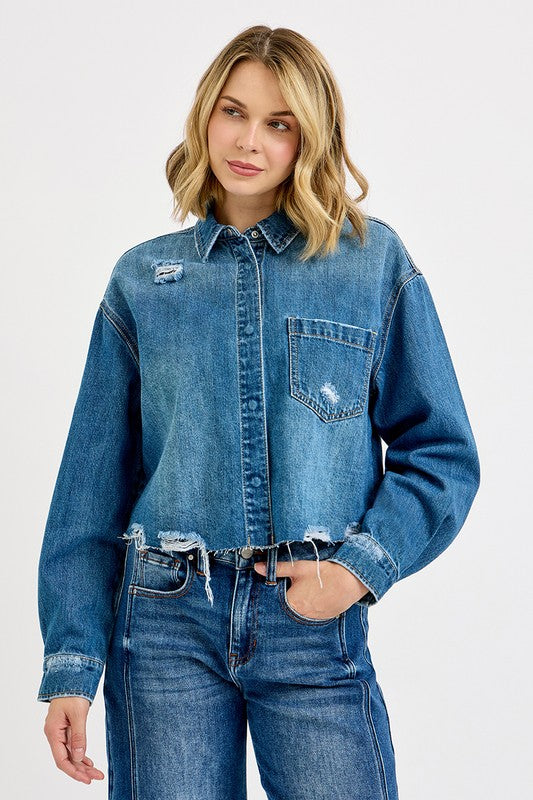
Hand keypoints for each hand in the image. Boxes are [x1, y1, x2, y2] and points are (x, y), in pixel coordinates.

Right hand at [43, 697, 104, 783]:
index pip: (61, 760)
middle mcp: (54, 734)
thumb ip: (79, 736)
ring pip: (70, 754)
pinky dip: (81, 754)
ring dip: (82, 764)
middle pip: (66, 759)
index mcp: (53, 732)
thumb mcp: (78, 713)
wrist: (71, 676)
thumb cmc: (72, 692)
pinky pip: (72, 745)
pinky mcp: (66, 728)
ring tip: (95, 773)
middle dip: (81, 770)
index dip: (73, 771)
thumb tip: (79, 758)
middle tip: (96, 777)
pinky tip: (88, 762)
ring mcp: (60, 732)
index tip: (86, 779)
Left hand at [254, 558, 369, 617]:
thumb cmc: (323, 573)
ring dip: (299, 606)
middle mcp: (300, 616)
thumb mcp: (299, 568)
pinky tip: (314, 599)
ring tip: (305, 593)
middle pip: (287, 610)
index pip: (274, 605)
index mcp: (292, 604)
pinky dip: (310, 609)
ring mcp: (313, 619)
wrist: (349, 581)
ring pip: (299, 614)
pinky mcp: (323, 619)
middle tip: (293, 590)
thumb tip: (258, 567)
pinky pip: (311, 616)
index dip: (273, 597)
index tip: (275, 591)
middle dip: (286, 601)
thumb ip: (278, 569)